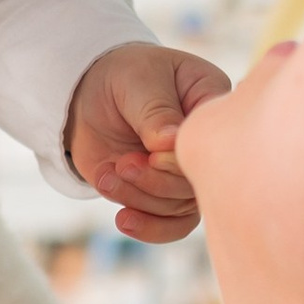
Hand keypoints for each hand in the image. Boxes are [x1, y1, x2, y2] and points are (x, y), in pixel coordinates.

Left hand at [65, 40, 231, 243]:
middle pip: (200, 181)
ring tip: (110, 174)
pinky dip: (147, 227)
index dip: (182, 158)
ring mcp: (186, 171)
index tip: (151, 153)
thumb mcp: (138, 80)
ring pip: (180, 206)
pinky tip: (122, 219)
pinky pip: (171, 225)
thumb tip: (169, 143)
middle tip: (124, 164)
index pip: (215, 141)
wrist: (89, 94)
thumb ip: (155, 111)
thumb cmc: (122, 75)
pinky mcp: (165, 194)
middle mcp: (208, 143)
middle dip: (157, 181)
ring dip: (140, 197)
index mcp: (212, 102)